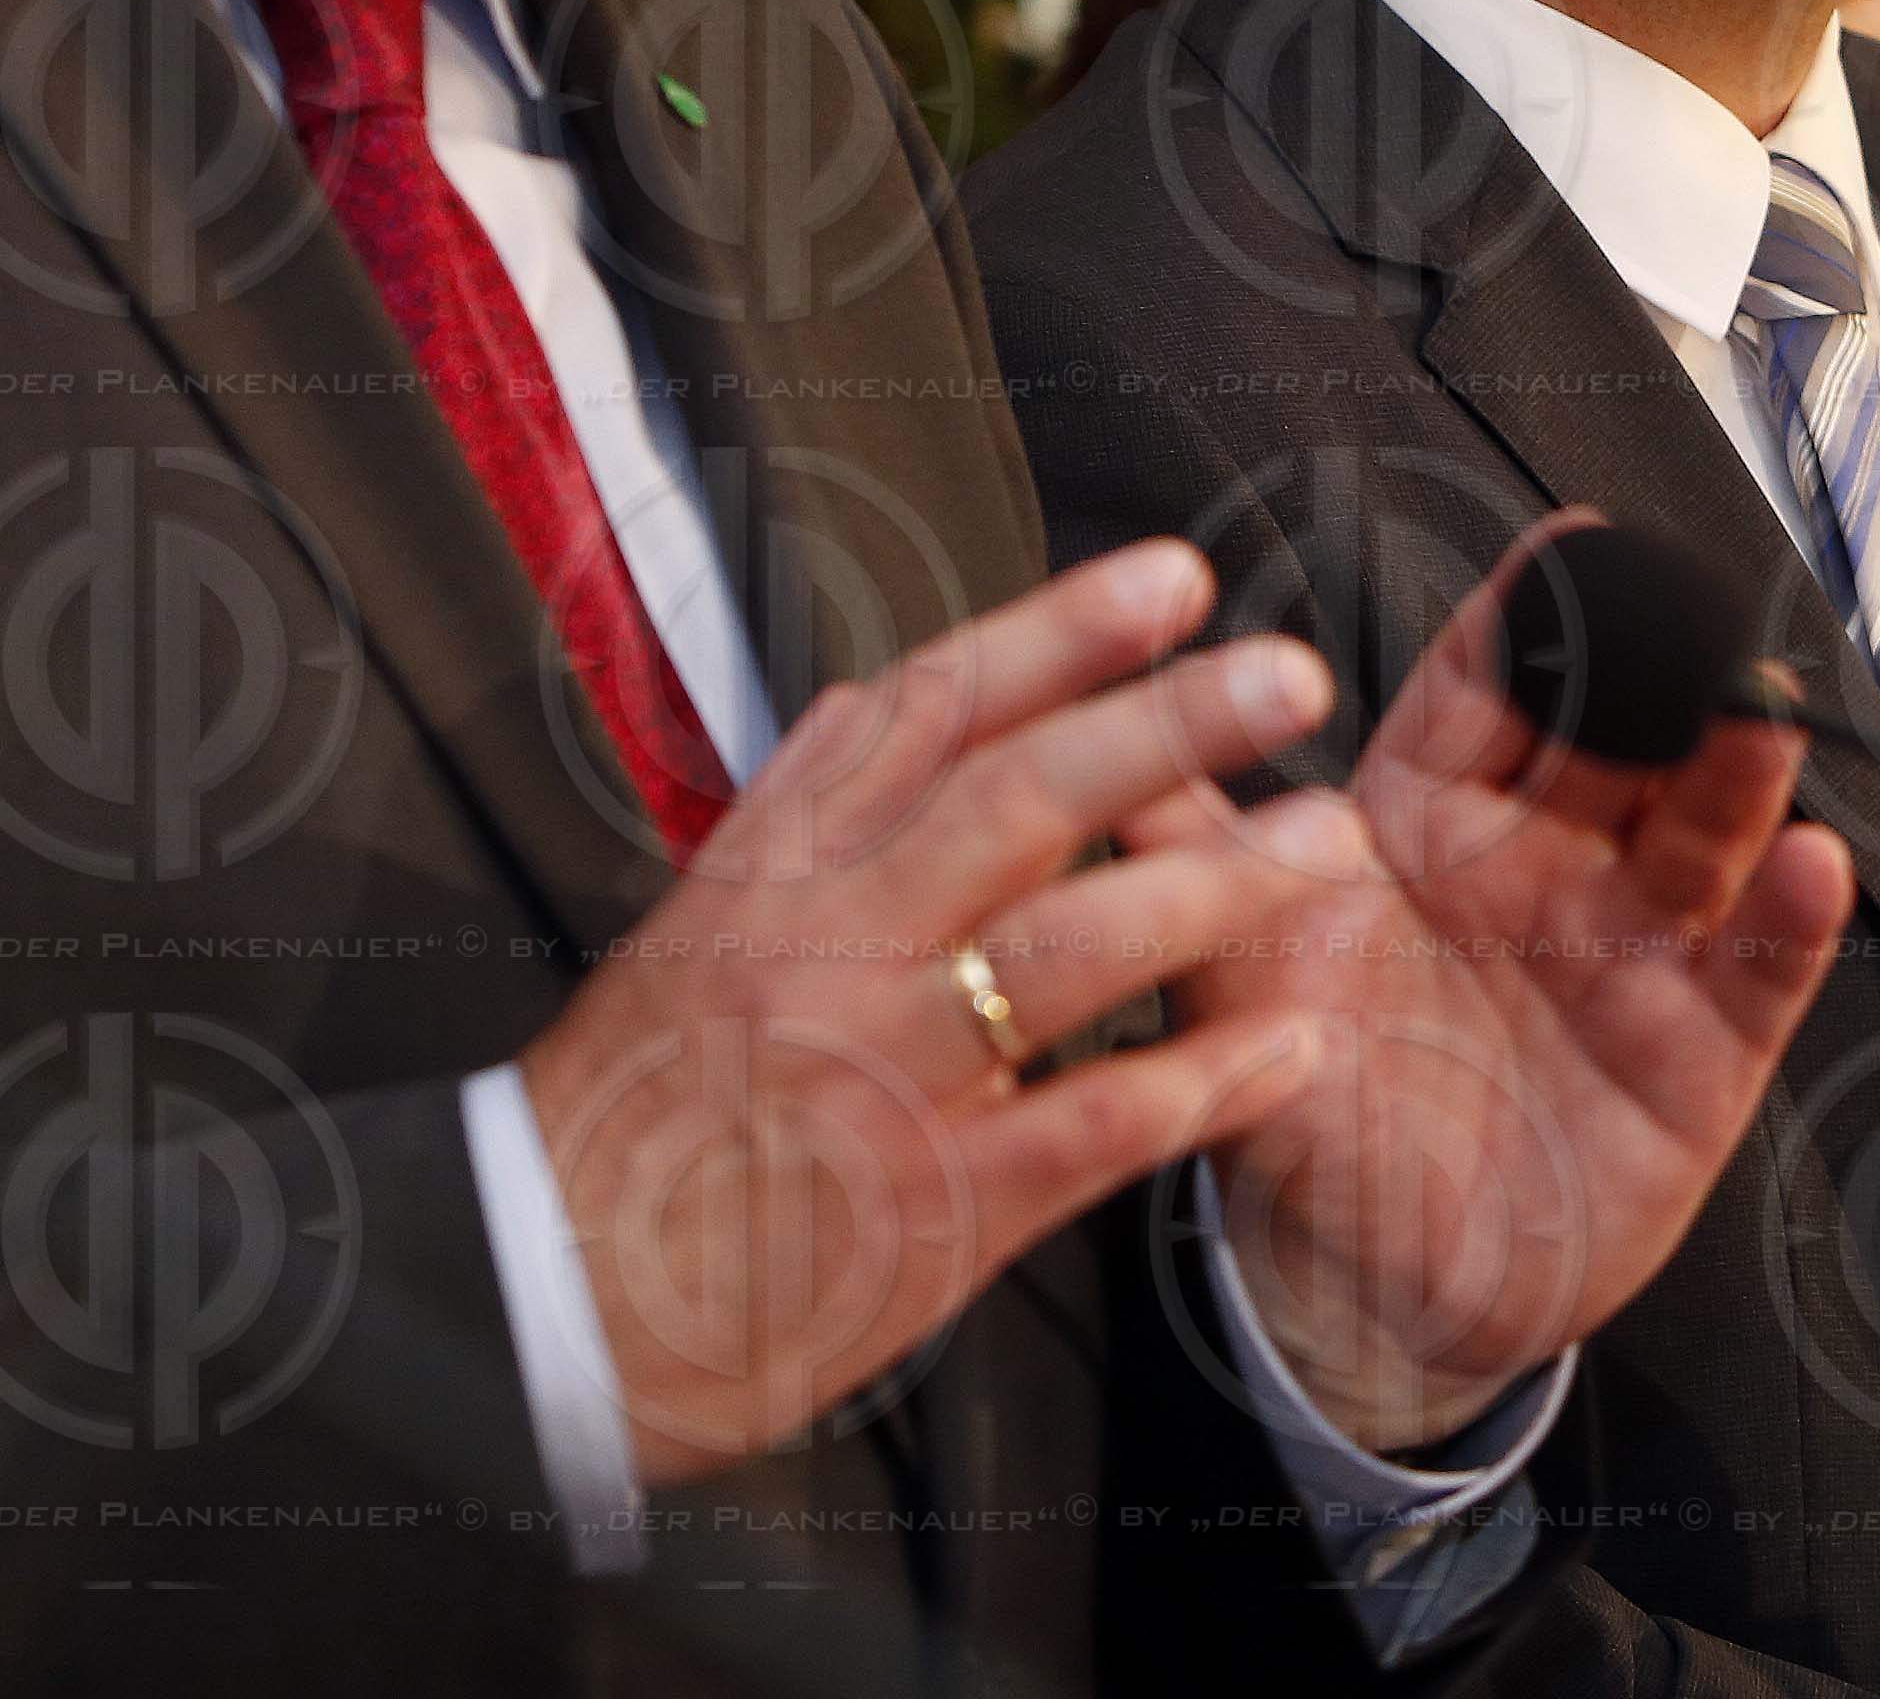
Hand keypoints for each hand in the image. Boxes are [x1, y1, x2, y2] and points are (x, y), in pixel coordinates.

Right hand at [515, 539, 1337, 1487]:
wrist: (550, 1300)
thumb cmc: (633, 1103)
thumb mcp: (694, 918)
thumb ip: (800, 804)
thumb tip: (880, 694)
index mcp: (781, 862)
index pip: (932, 710)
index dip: (1059, 633)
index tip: (1172, 578)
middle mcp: (835, 942)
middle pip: (1019, 799)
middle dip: (1164, 723)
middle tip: (1288, 671)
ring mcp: (885, 1069)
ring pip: (1068, 949)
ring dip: (1213, 887)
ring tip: (1329, 843)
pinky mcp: (928, 1205)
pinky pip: (1089, 1125)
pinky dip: (1199, 1083)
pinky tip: (1293, 1046)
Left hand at [1146, 521, 1855, 1450]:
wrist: (1367, 1289)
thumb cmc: (1302, 1105)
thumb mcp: (1235, 974)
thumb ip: (1182, 850)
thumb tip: (1091, 734)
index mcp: (1432, 821)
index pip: (1485, 692)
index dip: (1530, 616)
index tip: (1576, 540)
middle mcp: (1542, 864)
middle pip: (1613, 744)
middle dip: (1656, 674)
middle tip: (1692, 614)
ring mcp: (1628, 952)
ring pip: (1698, 835)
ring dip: (1736, 773)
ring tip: (1762, 712)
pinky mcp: (1696, 1056)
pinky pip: (1755, 975)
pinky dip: (1789, 920)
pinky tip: (1811, 868)